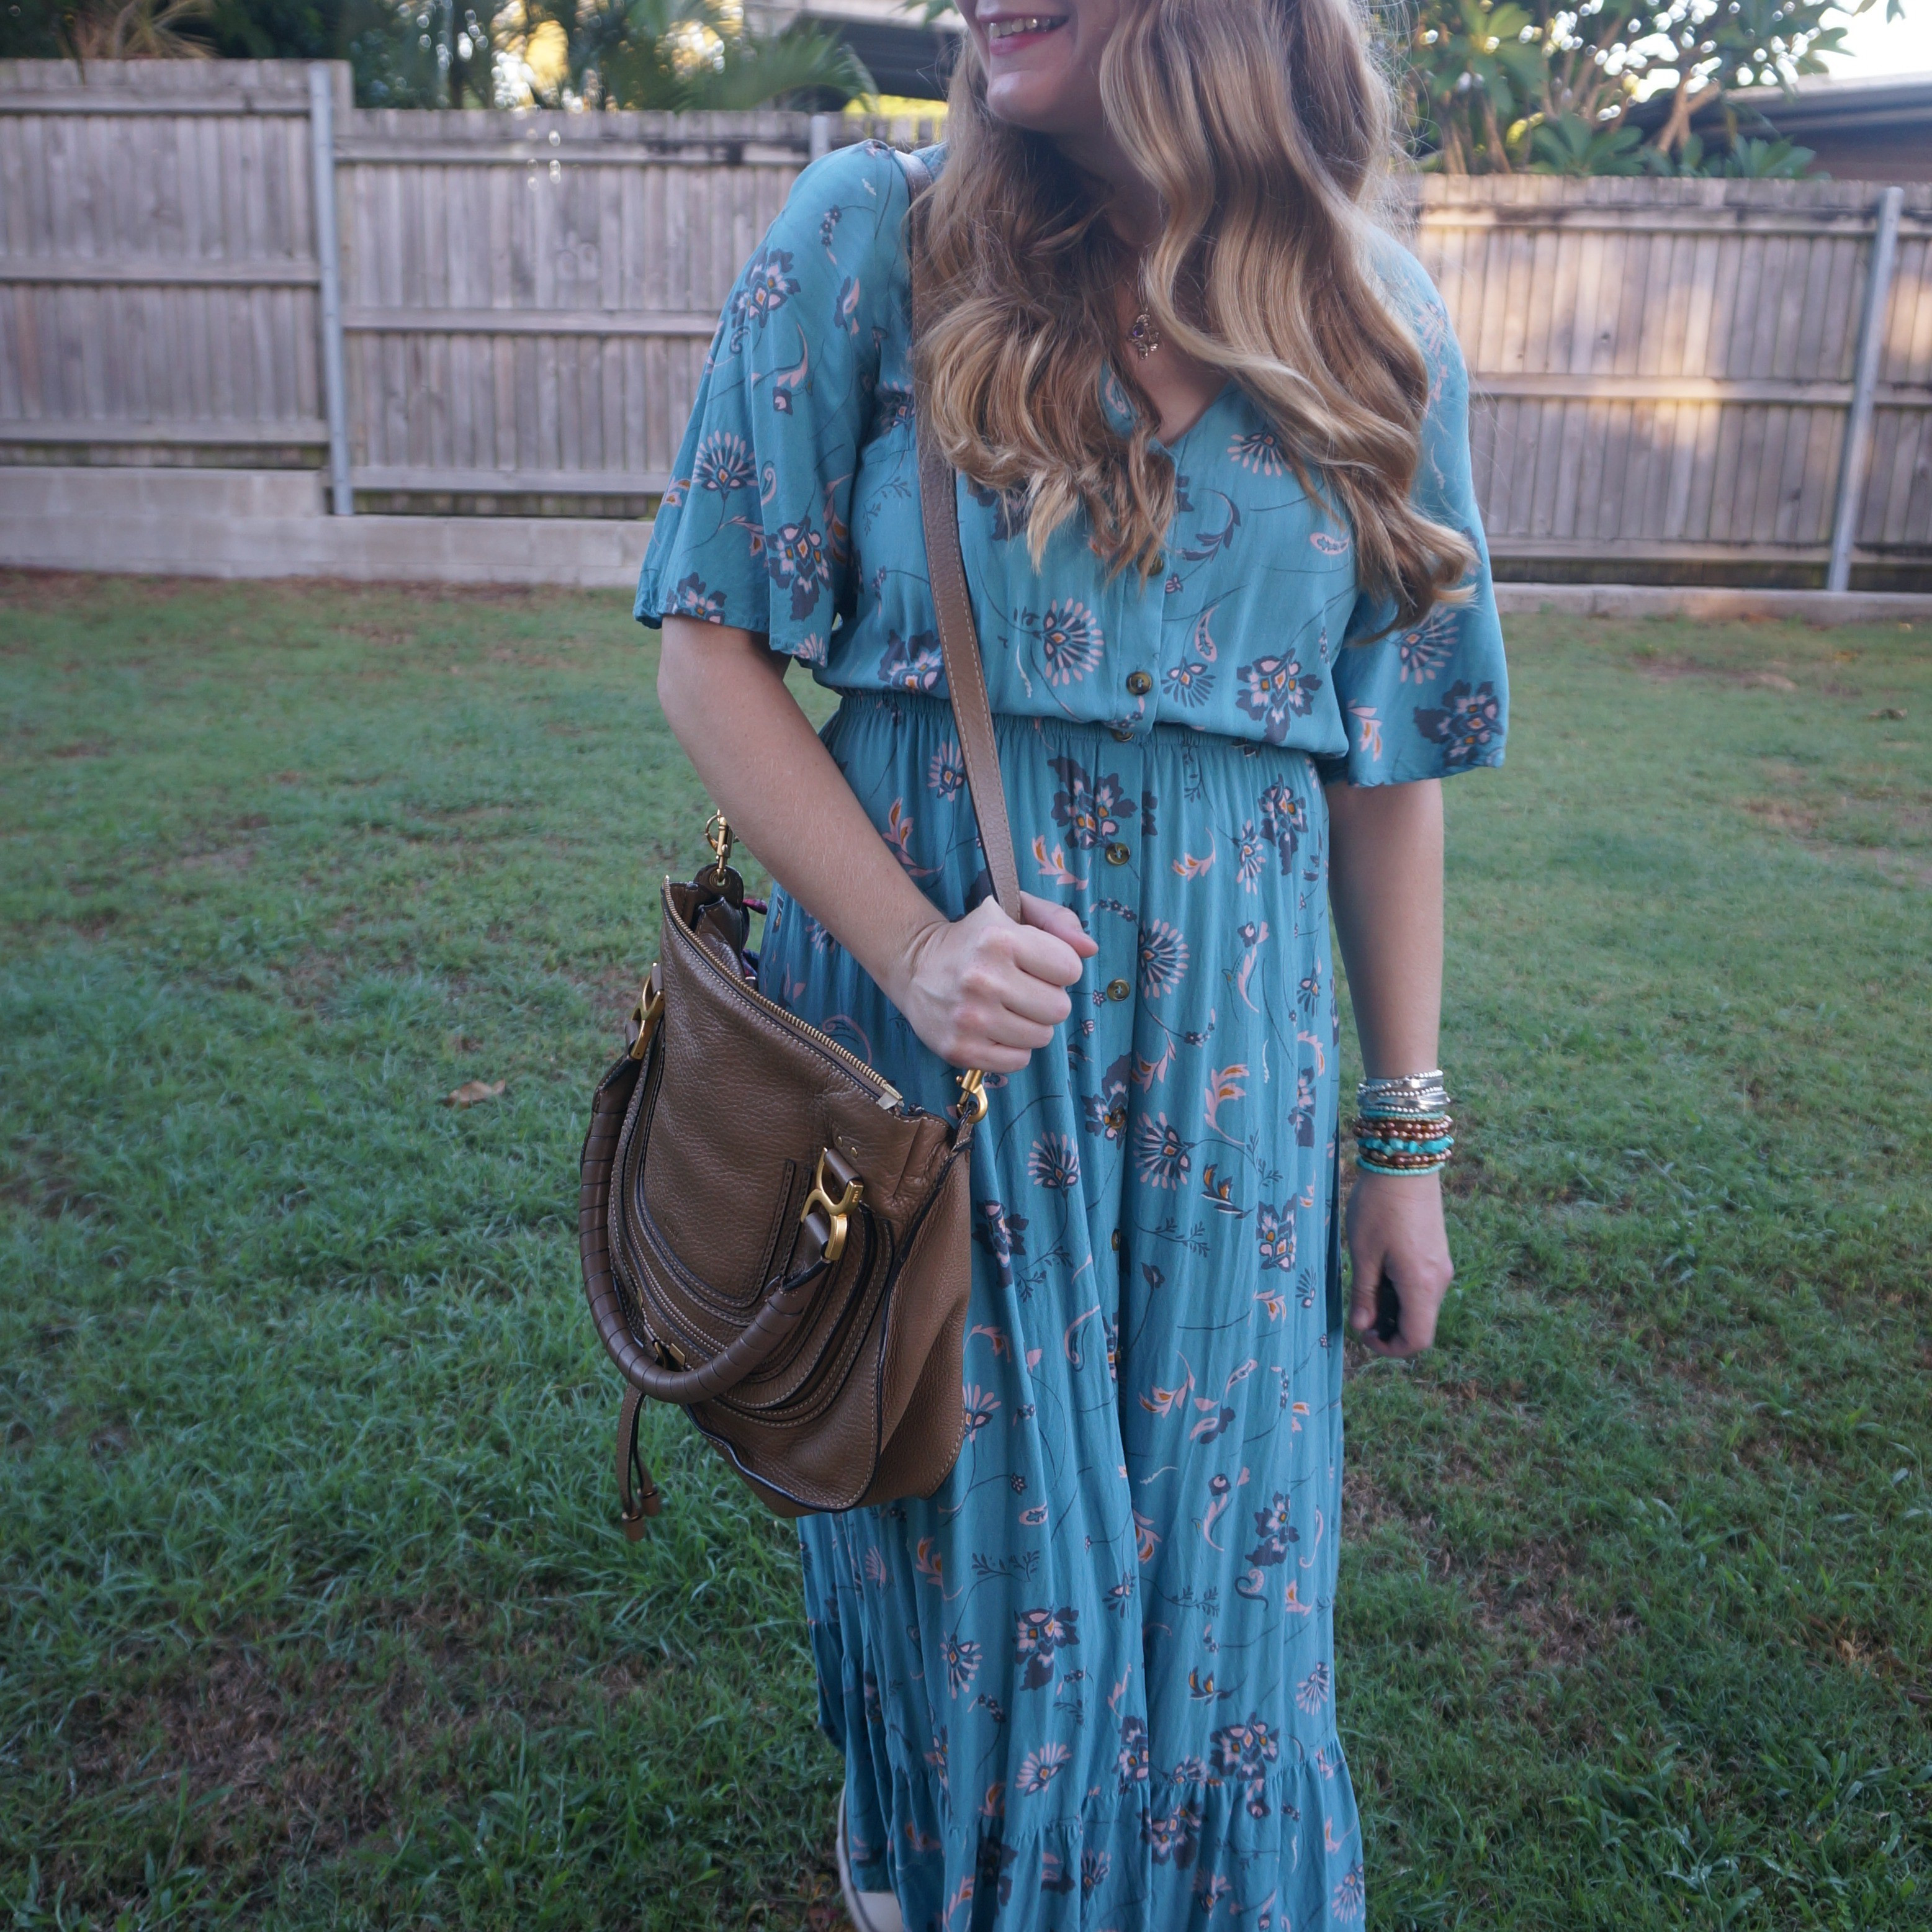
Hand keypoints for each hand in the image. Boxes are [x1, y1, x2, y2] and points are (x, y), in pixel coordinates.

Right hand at [888, 892, 1097, 1071]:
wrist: (915, 965)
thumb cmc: (975, 938)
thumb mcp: (1014, 911)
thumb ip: (1058, 920)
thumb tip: (1089, 948)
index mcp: (1000, 939)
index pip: (1070, 968)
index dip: (1059, 967)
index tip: (1037, 964)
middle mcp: (983, 979)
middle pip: (1059, 1008)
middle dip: (1047, 998)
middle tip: (1022, 988)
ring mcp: (970, 1018)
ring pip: (1041, 1037)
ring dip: (1031, 1024)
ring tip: (1007, 1007)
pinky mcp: (960, 1049)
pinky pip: (1018, 1061)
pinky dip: (1013, 1048)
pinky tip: (995, 1028)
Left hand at [1345, 1169, 1453, 1358]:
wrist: (1406, 1162)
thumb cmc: (1378, 1207)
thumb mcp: (1363, 1253)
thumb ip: (1365, 1294)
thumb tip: (1363, 1326)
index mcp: (1421, 1285)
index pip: (1417, 1340)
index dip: (1390, 1348)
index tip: (1363, 1334)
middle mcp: (1439, 1280)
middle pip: (1420, 1324)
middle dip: (1390, 1328)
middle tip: (1360, 1312)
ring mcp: (1441, 1266)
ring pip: (1421, 1305)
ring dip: (1395, 1307)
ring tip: (1366, 1286)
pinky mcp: (1437, 1252)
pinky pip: (1423, 1285)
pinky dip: (1402, 1290)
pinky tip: (1379, 1270)